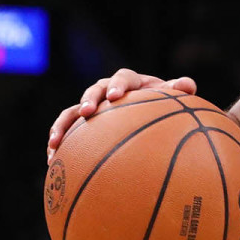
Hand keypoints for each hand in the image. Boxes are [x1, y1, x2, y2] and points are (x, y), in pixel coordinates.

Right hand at [46, 68, 196, 162]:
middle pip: (94, 90)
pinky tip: (52, 161)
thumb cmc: (165, 106)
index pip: (123, 78)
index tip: (116, 96)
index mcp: (132, 82)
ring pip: (72, 112)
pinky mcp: (84, 127)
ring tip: (54, 142)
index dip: (117, 84)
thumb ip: (180, 89)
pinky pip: (68, 133)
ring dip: (62, 125)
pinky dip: (59, 143)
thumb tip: (187, 84)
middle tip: (87, 112)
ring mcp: (94, 109)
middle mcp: (108, 92)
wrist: (154, 118)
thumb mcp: (174, 99)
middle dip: (88, 99)